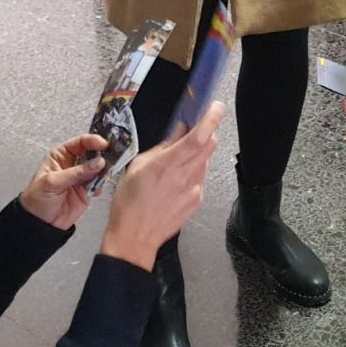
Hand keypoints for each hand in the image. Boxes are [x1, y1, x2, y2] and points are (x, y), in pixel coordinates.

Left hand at [20, 134, 109, 230]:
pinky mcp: (86, 191)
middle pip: (92, 153)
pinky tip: (97, 188)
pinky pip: (99, 184)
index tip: (103, 144)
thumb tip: (97, 163)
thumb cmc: (37, 199)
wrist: (40, 223)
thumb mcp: (53, 182)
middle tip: (110, 157)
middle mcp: (72, 165)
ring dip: (103, 170)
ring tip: (105, 173)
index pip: (80, 143)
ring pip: (98, 168)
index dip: (92, 141)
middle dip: (102, 155)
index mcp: (61, 156)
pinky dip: (101, 185)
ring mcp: (80, 178)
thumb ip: (76, 172)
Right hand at [101, 102, 224, 269]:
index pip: (198, 138)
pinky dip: (193, 171)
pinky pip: (201, 177)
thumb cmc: (130, 205)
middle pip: (209, 146)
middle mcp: (185, 177)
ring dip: (197, 153)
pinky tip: (175, 179)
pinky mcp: (197, 201)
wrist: (135, 238)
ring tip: (176, 160)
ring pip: (205, 161)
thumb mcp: (137, 167)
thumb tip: (177, 133)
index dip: (210, 120)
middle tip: (196, 128)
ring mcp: (194, 190)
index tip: (215, 108)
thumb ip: (162, 148)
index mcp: (167, 165)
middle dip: (206, 132)